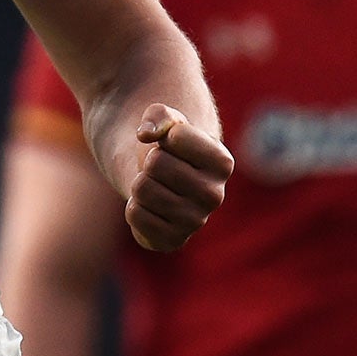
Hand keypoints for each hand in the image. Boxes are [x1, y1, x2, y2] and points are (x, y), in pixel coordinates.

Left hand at [125, 103, 231, 252]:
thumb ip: (159, 114)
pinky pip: (135, 216)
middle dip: (149, 161)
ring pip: (142, 189)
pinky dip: (133, 207)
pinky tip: (149, 207)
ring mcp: (196, 221)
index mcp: (223, 162)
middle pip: (156, 164)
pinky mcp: (173, 240)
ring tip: (155, 186)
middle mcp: (215, 195)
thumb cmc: (167, 145)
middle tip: (159, 168)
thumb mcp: (167, 119)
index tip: (172, 145)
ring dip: (140, 183)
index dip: (164, 135)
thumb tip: (147, 133)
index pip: (175, 137)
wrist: (161, 180)